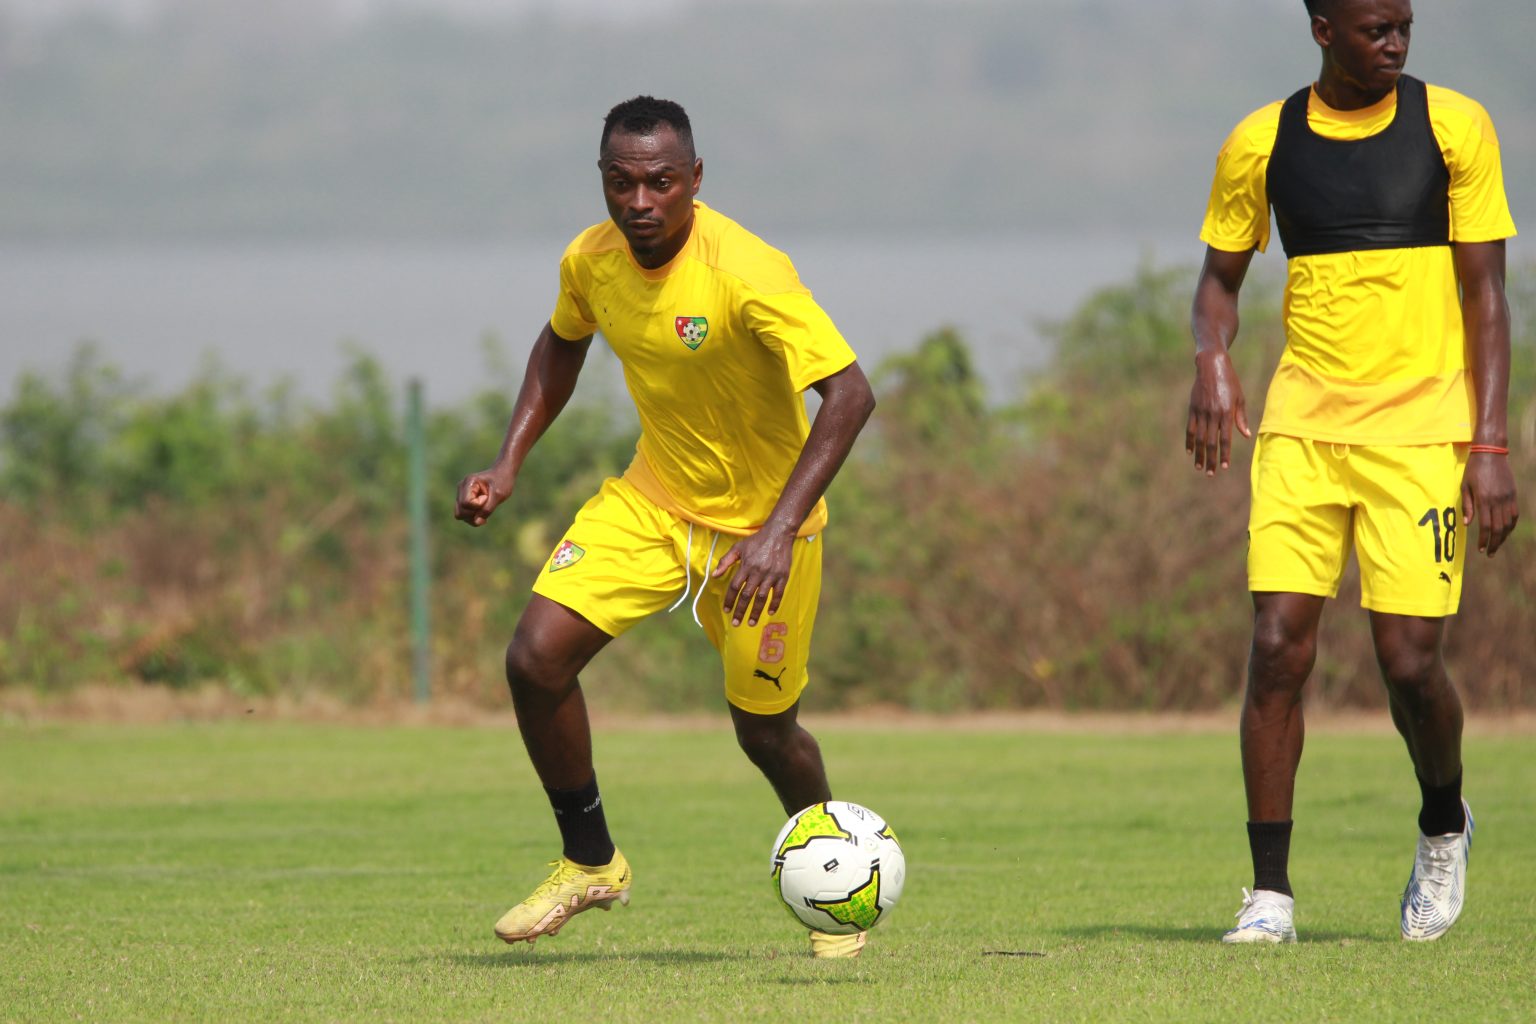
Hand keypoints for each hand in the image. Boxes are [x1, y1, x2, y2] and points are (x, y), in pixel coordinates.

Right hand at [455, 467, 513, 526]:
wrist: (503, 474)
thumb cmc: (502, 482)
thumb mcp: (498, 495)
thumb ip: (487, 509)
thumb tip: (476, 522)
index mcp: (468, 482)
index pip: (466, 503)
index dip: (478, 505)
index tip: (487, 497)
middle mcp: (461, 488)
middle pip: (460, 512)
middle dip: (474, 514)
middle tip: (487, 504)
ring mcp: (461, 495)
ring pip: (460, 515)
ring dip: (474, 516)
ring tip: (486, 507)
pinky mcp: (464, 500)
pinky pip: (464, 515)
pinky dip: (474, 517)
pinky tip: (484, 512)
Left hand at [712, 524, 794, 626]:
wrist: (779, 533)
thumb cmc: (757, 541)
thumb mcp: (738, 547)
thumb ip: (725, 561)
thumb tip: (714, 575)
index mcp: (746, 566)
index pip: (735, 587)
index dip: (729, 600)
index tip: (726, 610)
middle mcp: (758, 572)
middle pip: (747, 595)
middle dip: (740, 611)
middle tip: (736, 623)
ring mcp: (771, 575)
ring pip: (762, 597)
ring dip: (756, 612)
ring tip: (751, 623)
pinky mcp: (783, 576)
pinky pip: (778, 593)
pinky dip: (774, 604)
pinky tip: (769, 612)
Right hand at [1186, 349, 1251, 474]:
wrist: (1211, 365)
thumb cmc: (1229, 381)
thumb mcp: (1239, 398)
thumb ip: (1241, 418)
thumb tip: (1245, 436)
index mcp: (1226, 412)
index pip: (1225, 439)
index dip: (1224, 454)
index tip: (1224, 467)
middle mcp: (1212, 414)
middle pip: (1211, 442)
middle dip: (1211, 459)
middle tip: (1210, 473)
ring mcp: (1201, 412)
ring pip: (1199, 438)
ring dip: (1199, 454)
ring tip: (1199, 467)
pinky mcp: (1192, 408)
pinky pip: (1190, 429)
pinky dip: (1190, 441)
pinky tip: (1190, 452)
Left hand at [1462, 452, 1518, 555]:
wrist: (1491, 453)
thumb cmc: (1473, 470)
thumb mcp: (1465, 486)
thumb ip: (1467, 506)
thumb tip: (1467, 524)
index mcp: (1484, 499)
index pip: (1486, 526)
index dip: (1484, 539)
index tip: (1480, 549)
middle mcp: (1498, 500)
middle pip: (1499, 528)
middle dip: (1494, 543)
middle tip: (1489, 553)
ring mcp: (1508, 497)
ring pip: (1508, 523)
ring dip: (1503, 537)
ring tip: (1496, 545)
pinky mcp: (1513, 494)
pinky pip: (1514, 514)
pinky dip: (1510, 525)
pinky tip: (1505, 532)